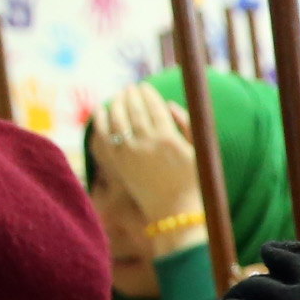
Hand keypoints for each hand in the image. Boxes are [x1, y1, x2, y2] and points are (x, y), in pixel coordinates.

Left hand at [87, 85, 204, 236]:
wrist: (173, 213)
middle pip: (134, 108)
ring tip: (118, 97)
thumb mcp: (198, 153)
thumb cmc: (191, 183)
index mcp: (169, 139)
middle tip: (130, 88)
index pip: (153, 106)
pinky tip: (101, 110)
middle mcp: (147, 143)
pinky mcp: (119, 163)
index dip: (146, 93)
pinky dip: (101, 120)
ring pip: (118, 118)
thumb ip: (186, 124)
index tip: (144, 86)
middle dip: (130, 95)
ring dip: (116, 103)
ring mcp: (130, 153)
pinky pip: (105, 135)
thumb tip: (169, 104)